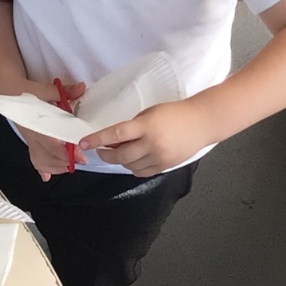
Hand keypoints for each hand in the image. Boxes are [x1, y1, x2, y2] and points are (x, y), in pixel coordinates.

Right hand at [14, 78, 84, 181]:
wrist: (9, 91)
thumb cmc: (28, 91)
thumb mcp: (46, 89)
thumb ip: (64, 92)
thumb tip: (81, 88)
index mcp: (36, 126)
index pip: (51, 145)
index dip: (66, 154)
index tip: (80, 158)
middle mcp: (32, 136)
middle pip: (47, 157)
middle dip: (64, 162)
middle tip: (81, 160)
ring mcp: (30, 140)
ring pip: (41, 160)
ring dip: (55, 167)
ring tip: (68, 166)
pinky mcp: (29, 141)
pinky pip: (34, 158)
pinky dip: (41, 168)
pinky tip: (46, 176)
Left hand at [80, 98, 210, 177]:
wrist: (202, 122)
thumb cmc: (175, 113)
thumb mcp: (150, 113)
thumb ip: (132, 127)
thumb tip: (113, 140)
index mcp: (147, 126)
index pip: (116, 134)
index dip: (97, 140)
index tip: (83, 143)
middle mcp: (152, 144)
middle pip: (120, 156)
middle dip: (106, 155)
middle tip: (101, 150)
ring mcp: (159, 157)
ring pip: (129, 166)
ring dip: (120, 160)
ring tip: (122, 151)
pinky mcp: (165, 166)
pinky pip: (141, 172)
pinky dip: (133, 167)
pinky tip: (134, 159)